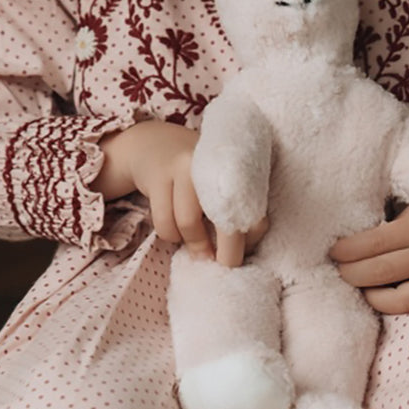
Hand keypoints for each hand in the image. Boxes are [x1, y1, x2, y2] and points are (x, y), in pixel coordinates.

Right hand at [96, 121, 268, 265]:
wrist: (154, 143)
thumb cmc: (197, 172)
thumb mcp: (220, 181)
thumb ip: (235, 208)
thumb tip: (243, 250)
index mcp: (237, 166)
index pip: (255, 210)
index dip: (252, 237)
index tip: (245, 249)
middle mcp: (214, 164)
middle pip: (226, 219)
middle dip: (228, 252)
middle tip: (225, 264)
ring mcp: (184, 167)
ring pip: (189, 224)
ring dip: (194, 244)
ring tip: (197, 246)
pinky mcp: (159, 176)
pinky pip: (165, 223)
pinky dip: (171, 236)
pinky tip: (176, 231)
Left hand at [329, 205, 408, 313]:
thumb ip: (396, 219)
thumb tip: (353, 233)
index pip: (374, 242)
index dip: (347, 250)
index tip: (332, 250)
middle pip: (380, 272)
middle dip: (350, 273)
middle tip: (336, 268)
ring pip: (396, 300)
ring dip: (369, 295)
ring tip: (357, 284)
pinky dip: (392, 304)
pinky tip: (379, 294)